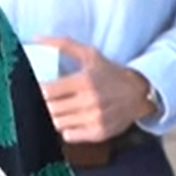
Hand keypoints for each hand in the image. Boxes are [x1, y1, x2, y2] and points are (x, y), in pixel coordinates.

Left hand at [35, 36, 152, 142]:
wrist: (138, 93)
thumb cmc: (110, 72)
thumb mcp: (89, 54)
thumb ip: (62, 45)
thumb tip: (36, 39)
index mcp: (85, 81)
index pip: (47, 91)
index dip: (41, 89)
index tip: (43, 87)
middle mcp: (90, 102)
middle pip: (50, 108)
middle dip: (46, 103)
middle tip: (51, 98)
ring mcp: (95, 119)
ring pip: (57, 123)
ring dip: (56, 116)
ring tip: (63, 108)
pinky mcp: (99, 133)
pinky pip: (69, 136)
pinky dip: (67, 129)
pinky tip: (72, 119)